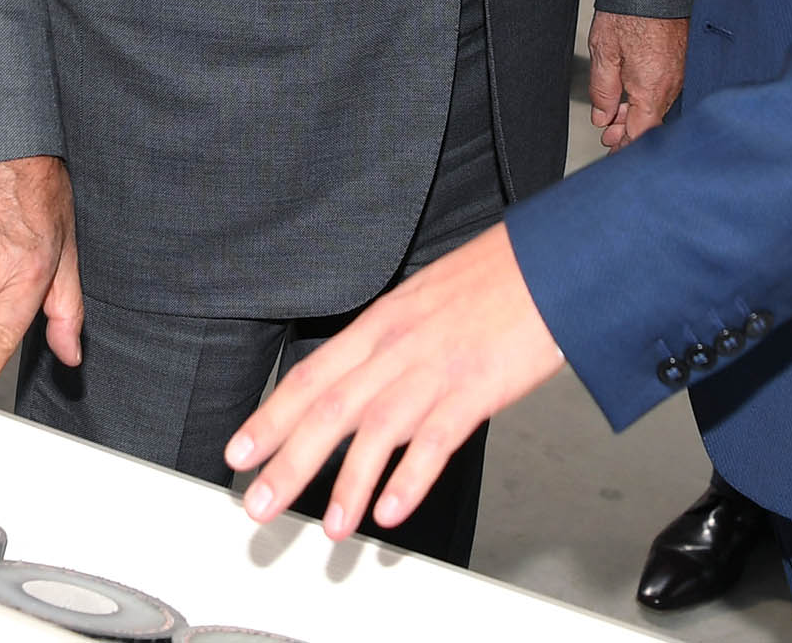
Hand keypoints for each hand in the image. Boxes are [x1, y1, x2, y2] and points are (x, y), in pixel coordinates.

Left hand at [227, 224, 562, 540]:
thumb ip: (390, 341)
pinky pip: (436, 440)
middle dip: (287, 463)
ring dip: (346, 485)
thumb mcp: (425, 299)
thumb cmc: (496, 279)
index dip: (270, 418)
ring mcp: (437, 368)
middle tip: (258, 506)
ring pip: (375, 431)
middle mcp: (399, 345)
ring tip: (331, 530)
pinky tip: (391, 511)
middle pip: (329, 409)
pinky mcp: (477, 388)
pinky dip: (410, 478)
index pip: (311, 376)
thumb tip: (361, 379)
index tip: (240, 453)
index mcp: (382, 322)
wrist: (552, 261)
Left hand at [586, 12, 686, 149]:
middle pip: (651, 121)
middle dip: (628, 131)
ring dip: (636, 112)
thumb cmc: (632, 9)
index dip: (626, 148)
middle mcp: (672, 83)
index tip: (613, 154)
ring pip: (658, 104)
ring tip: (613, 111)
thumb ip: (603, 90)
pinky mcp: (683, 57)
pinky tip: (632, 90)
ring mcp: (681, 70)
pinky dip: (647, 95)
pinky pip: (665, 87)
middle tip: (607, 135)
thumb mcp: (604, 52)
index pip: (641, 134)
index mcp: (652, 88)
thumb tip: (603, 115)